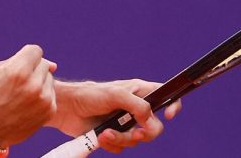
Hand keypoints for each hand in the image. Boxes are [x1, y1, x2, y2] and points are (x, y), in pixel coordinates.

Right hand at [0, 45, 57, 148]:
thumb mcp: (0, 71)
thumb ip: (24, 60)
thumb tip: (54, 66)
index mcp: (18, 71)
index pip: (36, 50)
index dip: (27, 57)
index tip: (19, 67)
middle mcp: (33, 84)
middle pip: (44, 65)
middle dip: (33, 71)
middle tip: (19, 84)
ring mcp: (43, 99)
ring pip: (49, 79)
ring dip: (39, 83)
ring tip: (23, 95)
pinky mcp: (49, 111)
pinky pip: (51, 94)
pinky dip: (42, 97)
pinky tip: (28, 105)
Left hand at [50, 79, 181, 153]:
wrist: (67, 109)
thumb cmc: (90, 95)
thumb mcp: (115, 95)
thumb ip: (137, 105)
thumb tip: (150, 119)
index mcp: (139, 92)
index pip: (166, 96)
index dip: (173, 105)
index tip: (168, 115)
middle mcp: (135, 108)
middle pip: (154, 127)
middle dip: (144, 133)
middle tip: (134, 133)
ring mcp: (125, 123)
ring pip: (137, 140)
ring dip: (122, 139)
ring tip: (105, 134)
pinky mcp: (114, 135)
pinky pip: (122, 148)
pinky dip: (112, 145)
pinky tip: (100, 136)